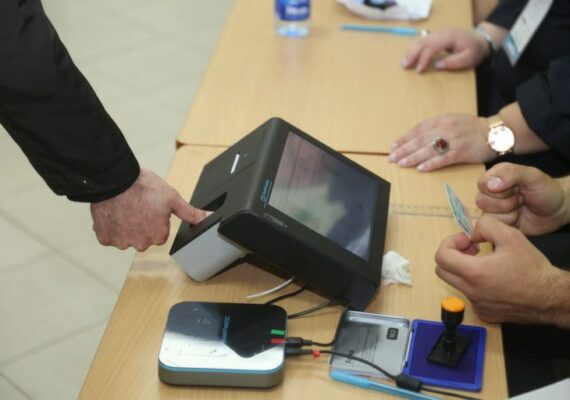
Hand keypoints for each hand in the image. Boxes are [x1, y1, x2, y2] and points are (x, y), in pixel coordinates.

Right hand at [90, 169, 208, 250]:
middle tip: (137, 206)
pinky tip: (114, 213)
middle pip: (142, 236)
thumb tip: (207, 218)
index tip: (150, 207)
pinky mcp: (105, 238)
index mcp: (158, 236)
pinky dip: (111, 226)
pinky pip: (110, 235)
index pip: (159, 231)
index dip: (155, 218)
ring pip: (126, 236)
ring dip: (125, 225)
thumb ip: (190, 213)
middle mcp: (141, 244)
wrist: (115, 180)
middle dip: (140, 224)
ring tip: (125, 207)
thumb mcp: (172, 198)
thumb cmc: (143, 187)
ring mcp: (121, 242)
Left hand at [389, 113, 495, 170]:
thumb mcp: (451, 121)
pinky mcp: (462, 151)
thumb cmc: (471, 128)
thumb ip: (435, 127)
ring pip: (428, 149)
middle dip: (403, 149)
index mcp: (441, 120)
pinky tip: (421, 169)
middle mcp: (445, 128)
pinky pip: (444, 159)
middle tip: (391, 158)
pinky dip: (431, 164)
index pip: (417, 130)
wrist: (495, 132)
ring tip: (401, 163)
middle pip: (419, 140)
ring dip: (413, 157)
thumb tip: (416, 137)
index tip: (392, 146)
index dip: (404, 139)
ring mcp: (453, 140)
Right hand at [401, 28, 488, 72]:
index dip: (424, 58)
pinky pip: (420, 41)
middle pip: (422, 41)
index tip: (419, 70)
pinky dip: (413, 49)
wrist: (478, 40)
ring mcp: (436, 33)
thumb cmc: (474, 51)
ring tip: (403, 63)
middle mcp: (440, 32)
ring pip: (419, 40)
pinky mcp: (434, 36)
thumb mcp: (469, 58)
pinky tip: (409, 57)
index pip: (432, 46)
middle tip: (404, 66)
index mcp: (449, 37)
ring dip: (410, 51)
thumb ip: (454, 62)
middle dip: (412, 54)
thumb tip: (437, 66)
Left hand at [435, 216, 569, 326]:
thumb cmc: (533, 269)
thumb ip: (487, 226)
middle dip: (452, 255)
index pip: (441, 257)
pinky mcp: (485, 313)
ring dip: (464, 269)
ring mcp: (477, 305)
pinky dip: (476, 284)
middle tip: (472, 250)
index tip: (468, 240)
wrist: (551, 298)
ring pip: (456, 283)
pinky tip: (495, 279)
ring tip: (487, 262)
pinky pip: (470, 295)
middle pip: (442, 271)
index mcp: (475, 273)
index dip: (450, 243)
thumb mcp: (512, 236)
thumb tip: (473, 232)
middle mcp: (472, 292)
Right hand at [476, 163, 569, 235]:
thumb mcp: (532, 176)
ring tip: (520, 208)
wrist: (557, 210)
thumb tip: (490, 185)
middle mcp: (490, 192)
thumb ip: (512, 174)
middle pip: (481, 201)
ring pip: (486, 216)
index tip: (516, 188)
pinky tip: (518, 219)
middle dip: (505, 203)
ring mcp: (493, 209)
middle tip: (521, 199)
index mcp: (495, 175)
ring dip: (507, 215)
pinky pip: (491, 228)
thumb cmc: (545, 189)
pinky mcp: (497, 223)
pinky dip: (508, 225)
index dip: (498, 190)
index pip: (482, 184)